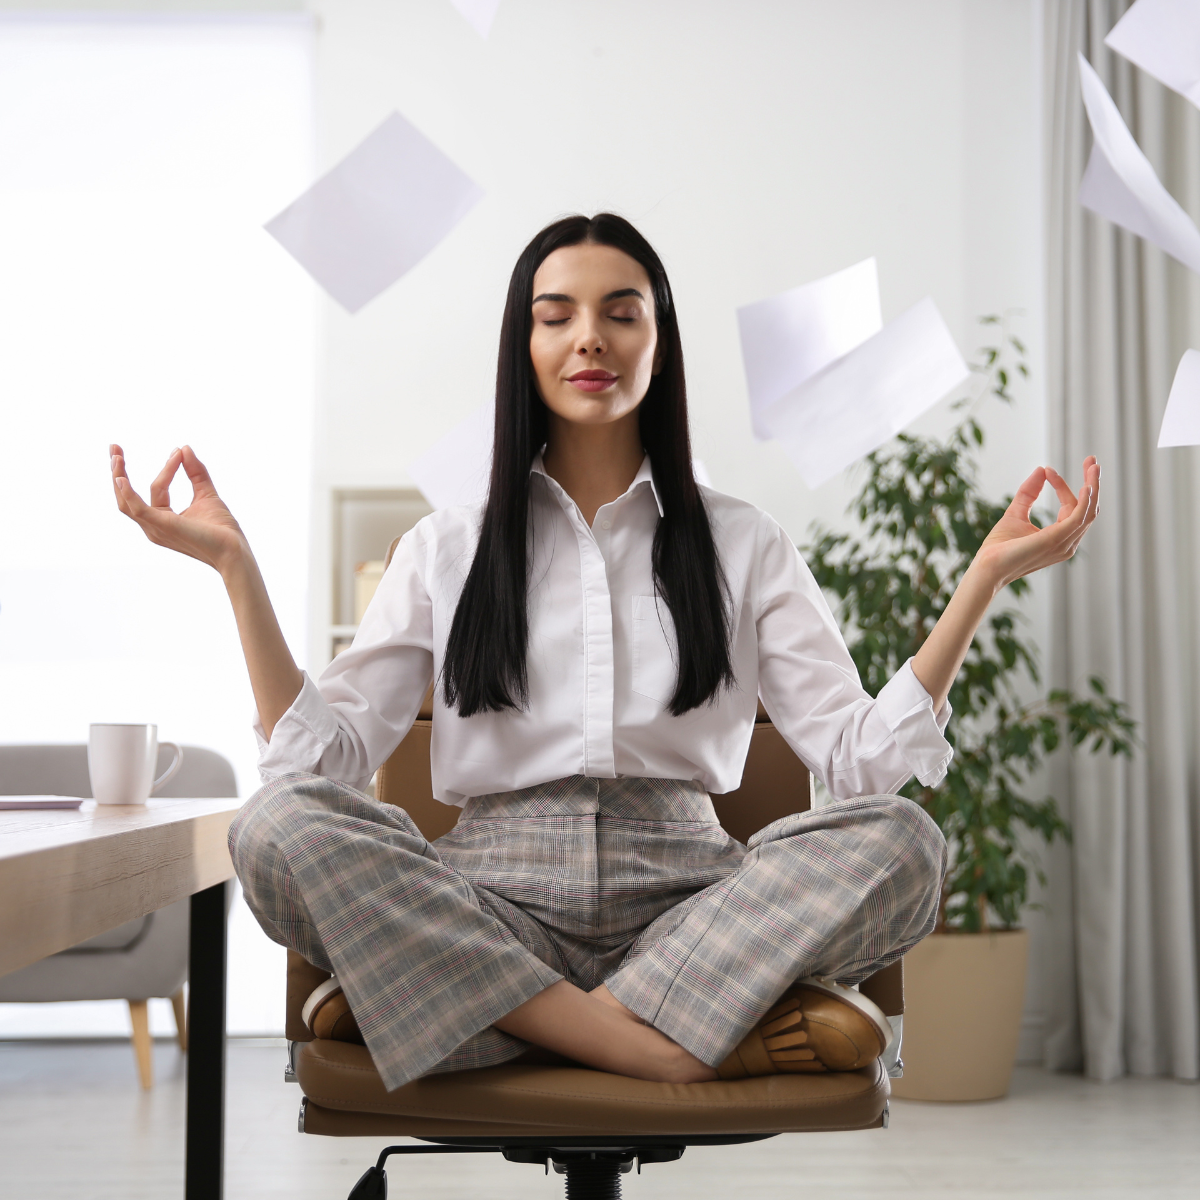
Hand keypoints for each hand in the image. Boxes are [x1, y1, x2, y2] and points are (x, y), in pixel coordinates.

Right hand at [110, 443, 248, 575]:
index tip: (179, 451)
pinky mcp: (162, 526)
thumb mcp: (206, 494)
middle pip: (127, 496)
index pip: (157, 488)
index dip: (168, 467)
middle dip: (118, 471)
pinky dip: (128, 493)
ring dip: (119, 476)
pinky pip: (138, 509)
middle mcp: (154, 526)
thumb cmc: (222, 530)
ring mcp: (155, 528)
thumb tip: (185, 448)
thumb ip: (196, 472)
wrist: (234, 550)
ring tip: (116, 455)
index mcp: (163, 519)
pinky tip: (121, 478)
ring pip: (126, 502)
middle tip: (114, 447)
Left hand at [974, 456, 1100, 590]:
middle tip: (1092, 460)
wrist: (986, 567)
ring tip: (1093, 465)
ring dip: (1093, 487)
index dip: (1062, 486)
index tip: (1048, 470)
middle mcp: (1067, 543)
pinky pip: (1079, 519)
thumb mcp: (1016, 513)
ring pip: (1089, 512)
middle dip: (1093, 483)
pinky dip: (1085, 501)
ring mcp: (1064, 543)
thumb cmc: (999, 547)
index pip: (1071, 507)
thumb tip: (1041, 469)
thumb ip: (1029, 493)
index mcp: (1060, 538)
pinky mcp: (1055, 540)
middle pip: (1088, 509)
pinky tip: (1085, 485)